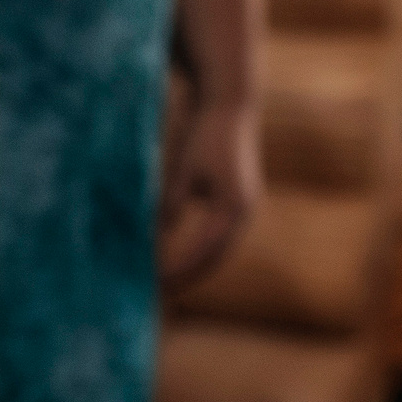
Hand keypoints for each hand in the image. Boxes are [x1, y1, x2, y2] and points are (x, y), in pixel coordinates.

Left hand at [159, 99, 263, 287]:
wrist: (230, 107)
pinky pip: (221, 236)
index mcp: (232, 208)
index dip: (179, 272)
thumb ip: (170, 207)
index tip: (156, 285)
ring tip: (169, 283)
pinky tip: (183, 260)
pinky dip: (202, 251)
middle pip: (215, 258)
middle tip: (159, 294)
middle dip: (188, 277)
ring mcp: (246, 207)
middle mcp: (245, 212)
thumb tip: (155, 241)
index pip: (202, 253)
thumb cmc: (204, 137)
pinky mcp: (240, 200)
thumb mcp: (182, 174)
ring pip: (220, 250)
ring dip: (196, 268)